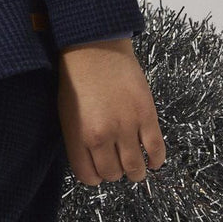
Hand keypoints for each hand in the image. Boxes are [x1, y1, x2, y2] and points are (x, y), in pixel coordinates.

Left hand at [56, 37, 164, 185]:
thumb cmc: (76, 76)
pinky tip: (152, 159)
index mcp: (78, 135)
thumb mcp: (65, 110)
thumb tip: (91, 162)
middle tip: (115, 160)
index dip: (94, 176)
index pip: (88, 176)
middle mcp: (103, 135)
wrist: (94, 45)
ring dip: (135, 171)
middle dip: (113, 171)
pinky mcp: (146, 115)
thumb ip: (77, 139)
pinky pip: (156, 150)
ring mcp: (126, 126)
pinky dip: (156, 160)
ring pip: (135, 168)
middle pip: (112, 174)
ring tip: (134, 164)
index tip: (98, 169)